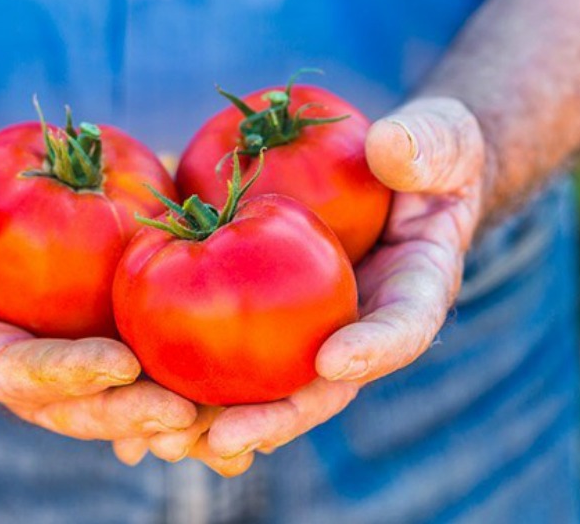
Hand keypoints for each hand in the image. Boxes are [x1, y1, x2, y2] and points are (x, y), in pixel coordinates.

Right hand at [0, 129, 197, 439]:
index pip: (3, 370)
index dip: (61, 372)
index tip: (120, 363)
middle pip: (62, 404)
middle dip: (122, 413)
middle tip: (183, 413)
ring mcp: (40, 356)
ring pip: (101, 399)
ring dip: (155, 410)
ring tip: (215, 412)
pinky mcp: (76, 338)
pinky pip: (124, 365)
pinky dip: (166, 375)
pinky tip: (217, 383)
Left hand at [116, 97, 485, 474]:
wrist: (391, 175)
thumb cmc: (426, 157)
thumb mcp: (441, 141)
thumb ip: (429, 145)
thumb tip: (393, 146)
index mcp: (414, 292)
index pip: (403, 328)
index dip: (372, 349)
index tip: (332, 360)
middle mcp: (359, 326)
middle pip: (320, 386)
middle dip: (274, 416)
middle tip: (222, 438)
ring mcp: (311, 327)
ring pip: (267, 385)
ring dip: (217, 419)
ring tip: (163, 439)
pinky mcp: (268, 314)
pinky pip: (230, 348)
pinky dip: (189, 376)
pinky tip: (138, 392)